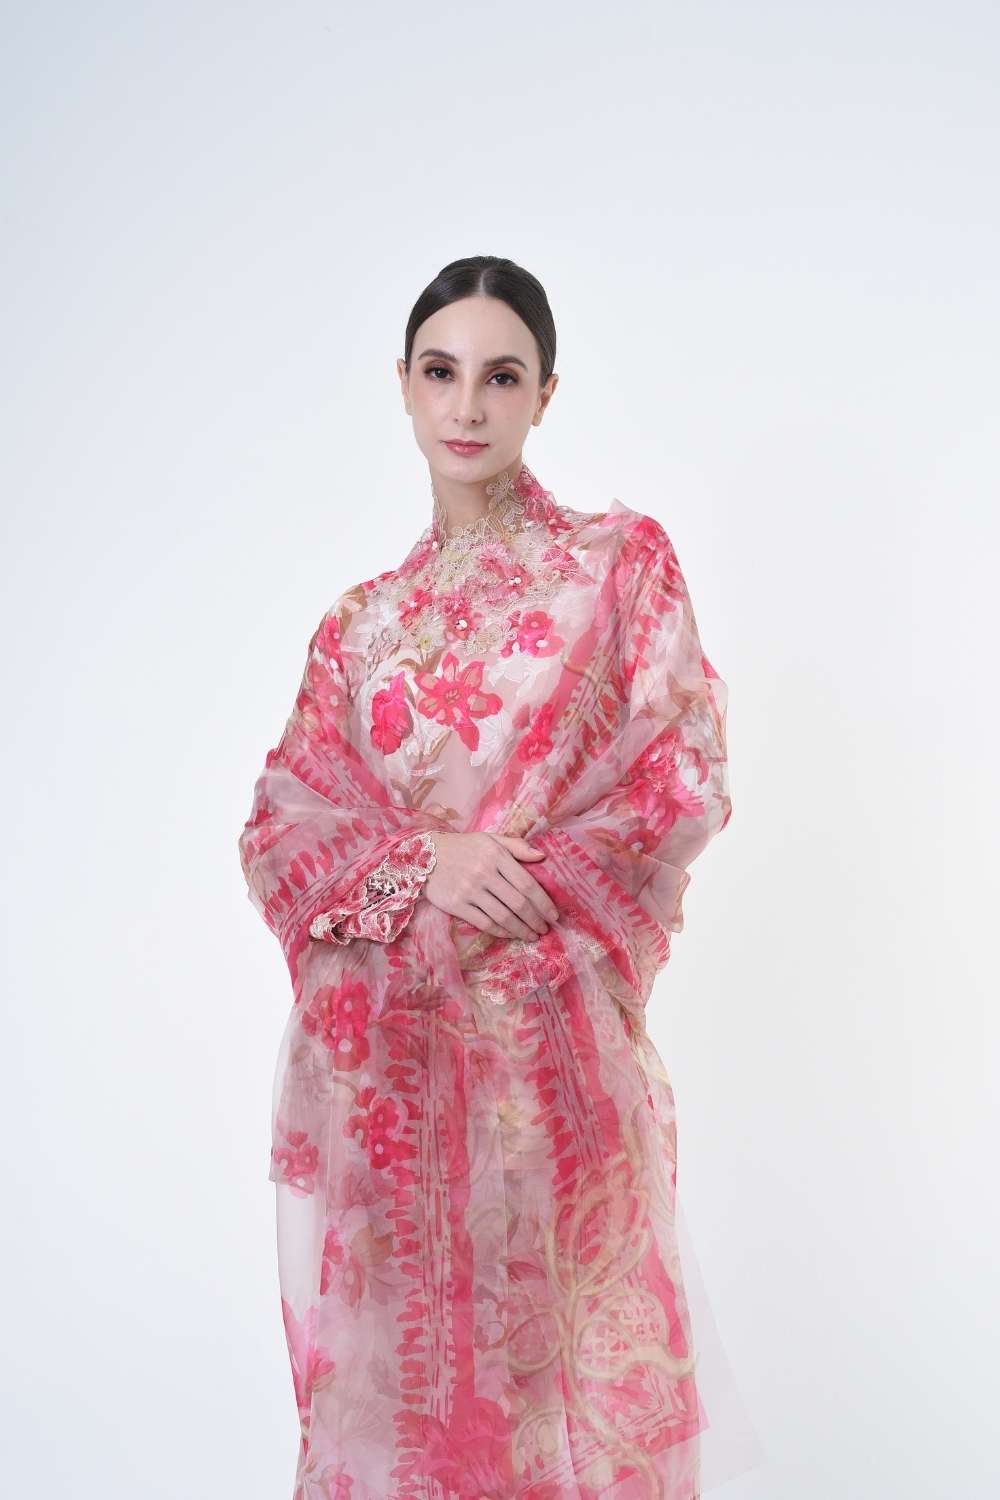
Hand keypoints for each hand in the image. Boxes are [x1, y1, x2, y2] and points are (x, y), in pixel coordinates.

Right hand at [422, 831, 560, 941]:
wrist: (422, 856)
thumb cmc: (462, 847)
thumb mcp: (489, 839)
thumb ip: (516, 846)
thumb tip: (542, 856)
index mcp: (496, 855)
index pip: (527, 883)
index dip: (543, 902)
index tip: (554, 915)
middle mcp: (484, 873)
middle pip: (518, 903)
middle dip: (536, 919)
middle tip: (545, 929)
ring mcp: (470, 890)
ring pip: (503, 916)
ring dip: (521, 930)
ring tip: (532, 935)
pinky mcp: (457, 905)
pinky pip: (485, 923)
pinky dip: (501, 932)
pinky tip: (511, 934)